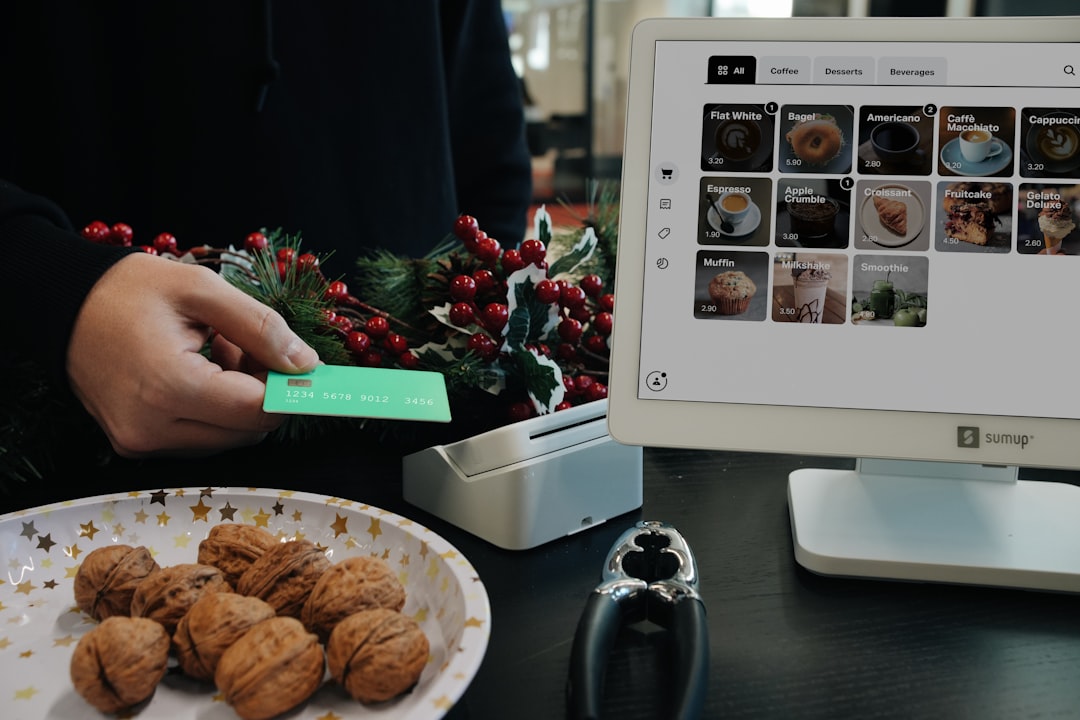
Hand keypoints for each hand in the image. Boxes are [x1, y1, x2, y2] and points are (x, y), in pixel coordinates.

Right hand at [67, 253, 318, 456]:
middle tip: (251, 346)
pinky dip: (213, 409)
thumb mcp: (202, 290)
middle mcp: (153, 428)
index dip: (289, 389)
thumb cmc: (129, 290)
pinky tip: (199, 370)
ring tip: (219, 353)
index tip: (306, 368)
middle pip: (246, 430)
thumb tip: (306, 364)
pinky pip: (198, 437)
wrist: (60, 303)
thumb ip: (261, 327)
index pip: (257, 411)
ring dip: (238, 401)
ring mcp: (141, 442)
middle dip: (263, 392)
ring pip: (225, 438)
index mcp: (169, 387)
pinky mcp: (136, 444)